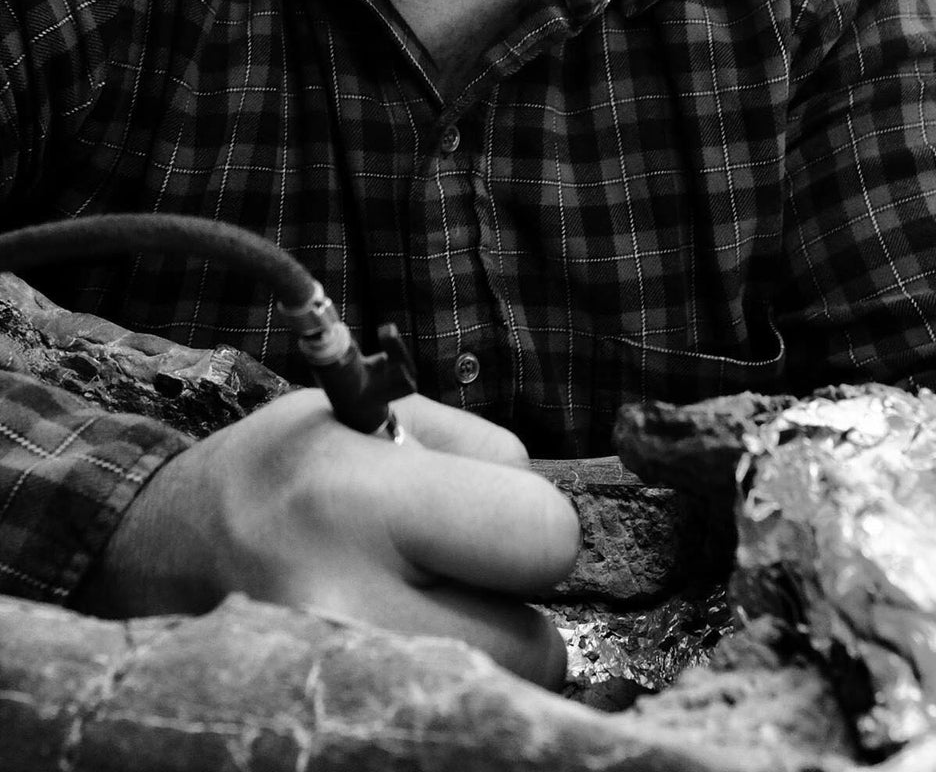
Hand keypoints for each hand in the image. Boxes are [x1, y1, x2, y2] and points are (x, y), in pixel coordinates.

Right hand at [75, 389, 579, 686]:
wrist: (166, 553)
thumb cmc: (294, 471)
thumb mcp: (379, 417)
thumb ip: (484, 453)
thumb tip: (549, 518)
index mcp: (354, 500)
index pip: (544, 536)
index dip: (531, 521)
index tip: (484, 511)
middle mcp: (340, 608)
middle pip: (535, 643)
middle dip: (509, 598)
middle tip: (446, 564)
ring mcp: (330, 686)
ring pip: (500, 693)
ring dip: (481, 647)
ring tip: (416, 601)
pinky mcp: (329, 736)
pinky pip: (458, 720)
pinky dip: (451, 682)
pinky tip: (403, 640)